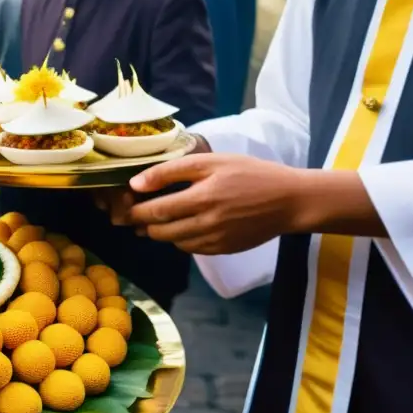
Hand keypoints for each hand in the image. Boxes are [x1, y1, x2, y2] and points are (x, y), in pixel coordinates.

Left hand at [127, 153, 302, 254]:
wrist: (288, 200)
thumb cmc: (249, 173)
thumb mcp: (211, 162)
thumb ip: (171, 171)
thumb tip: (136, 184)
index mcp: (201, 198)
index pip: (155, 211)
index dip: (134, 210)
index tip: (124, 204)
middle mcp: (206, 224)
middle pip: (159, 231)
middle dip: (142, 224)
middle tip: (134, 214)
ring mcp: (214, 241)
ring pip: (173, 242)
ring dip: (160, 232)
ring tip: (157, 218)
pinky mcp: (222, 250)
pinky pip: (190, 248)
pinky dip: (180, 239)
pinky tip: (183, 225)